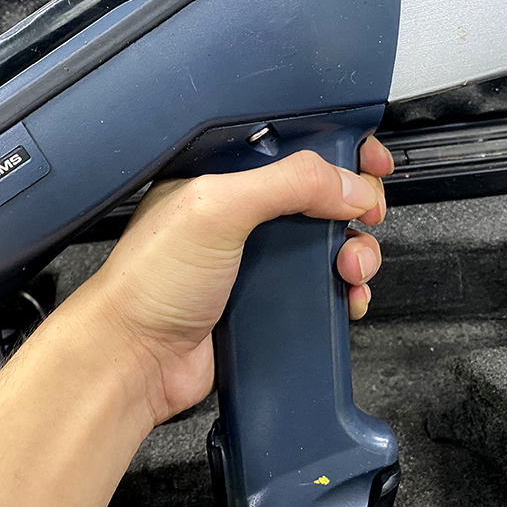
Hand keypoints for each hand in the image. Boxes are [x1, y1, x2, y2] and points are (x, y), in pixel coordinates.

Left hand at [84, 136, 393, 425]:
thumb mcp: (218, 209)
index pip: (294, 147)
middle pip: (324, 197)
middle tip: (365, 220)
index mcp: (226, 177)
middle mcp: (245, 214)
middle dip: (356, 208)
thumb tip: (347, 185)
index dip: (338, 149)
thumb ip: (287, 184)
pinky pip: (323, 290)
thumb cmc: (149, 282)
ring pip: (330, 245)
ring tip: (351, 268)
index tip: (369, 162)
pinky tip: (346, 297)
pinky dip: (346, 292)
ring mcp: (259, 260)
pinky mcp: (270, 302)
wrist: (137, 360)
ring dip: (357, 253)